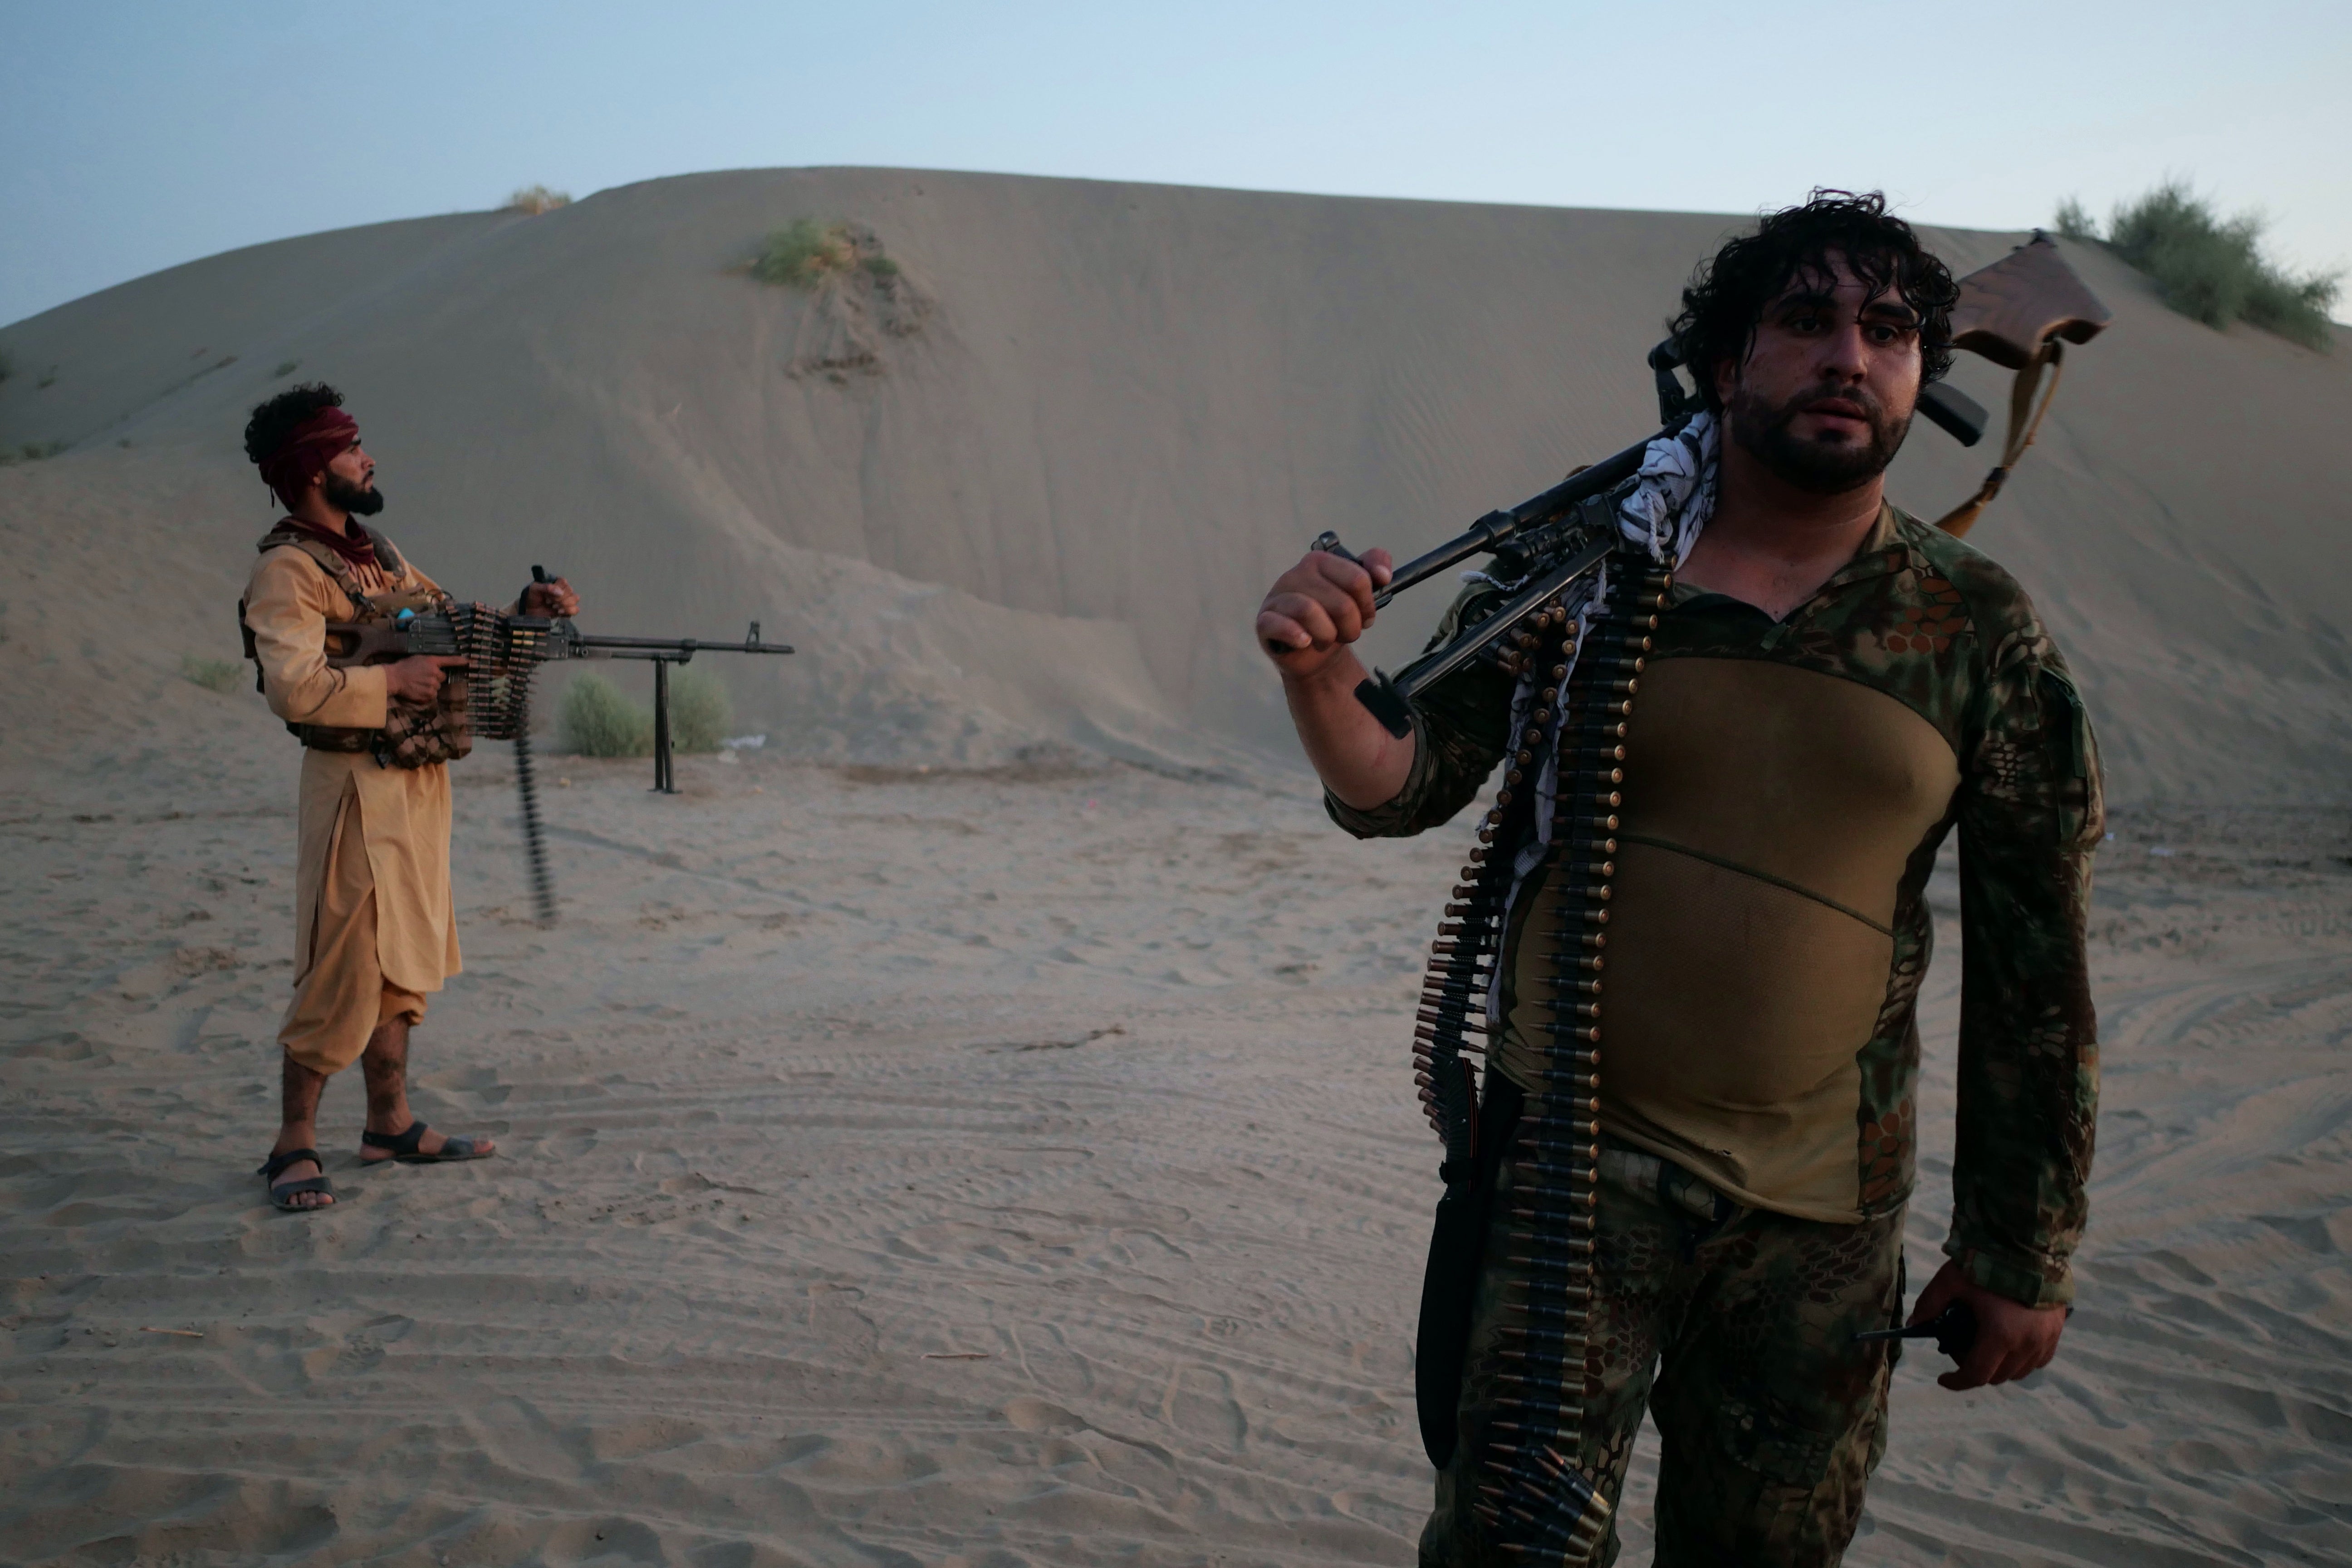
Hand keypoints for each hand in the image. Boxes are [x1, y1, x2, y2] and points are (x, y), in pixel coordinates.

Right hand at [385, 655, 466, 704]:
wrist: (394, 678)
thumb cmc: (404, 667)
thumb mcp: (418, 658)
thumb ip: (431, 662)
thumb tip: (439, 667)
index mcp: (432, 661)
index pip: (450, 660)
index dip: (459, 661)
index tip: (468, 661)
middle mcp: (435, 673)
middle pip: (442, 677)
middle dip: (435, 678)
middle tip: (422, 677)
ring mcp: (432, 685)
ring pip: (437, 687)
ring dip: (430, 686)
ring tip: (418, 684)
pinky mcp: (429, 695)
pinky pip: (432, 695)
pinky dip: (427, 694)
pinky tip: (418, 690)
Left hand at [523, 576, 579, 617]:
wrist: (529, 611)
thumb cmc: (531, 597)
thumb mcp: (535, 589)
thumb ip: (546, 587)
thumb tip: (560, 592)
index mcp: (556, 583)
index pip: (564, 582)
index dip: (557, 588)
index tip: (548, 595)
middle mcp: (563, 590)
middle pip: (570, 591)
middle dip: (559, 598)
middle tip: (548, 602)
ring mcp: (567, 600)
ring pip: (575, 599)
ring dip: (565, 604)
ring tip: (554, 607)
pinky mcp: (568, 610)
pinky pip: (576, 609)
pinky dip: (569, 611)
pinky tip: (560, 612)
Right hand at [1256, 547, 1393, 678]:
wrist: (1313, 652)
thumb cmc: (1334, 618)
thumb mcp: (1360, 592)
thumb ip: (1374, 566)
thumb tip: (1383, 574)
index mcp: (1320, 561)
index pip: (1358, 579)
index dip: (1368, 605)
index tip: (1366, 615)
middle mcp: (1296, 574)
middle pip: (1341, 603)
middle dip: (1351, 627)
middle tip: (1347, 633)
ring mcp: (1278, 597)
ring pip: (1309, 612)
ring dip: (1329, 635)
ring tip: (1327, 640)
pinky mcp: (1265, 621)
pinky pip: (1279, 624)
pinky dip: (1297, 636)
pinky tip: (1305, 642)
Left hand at [1910, 1259, 2065, 1390]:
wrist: (2030, 1243)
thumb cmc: (1989, 1260)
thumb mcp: (1952, 1280)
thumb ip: (1930, 1303)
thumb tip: (1914, 1324)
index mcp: (2000, 1335)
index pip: (1976, 1375)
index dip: (1956, 1382)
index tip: (1943, 1378)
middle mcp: (2027, 1343)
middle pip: (1998, 1376)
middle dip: (1975, 1369)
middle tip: (1960, 1348)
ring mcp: (2046, 1338)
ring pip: (2021, 1371)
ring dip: (2000, 1366)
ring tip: (1983, 1345)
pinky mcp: (2057, 1329)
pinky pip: (2040, 1359)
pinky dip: (2022, 1358)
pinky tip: (2009, 1342)